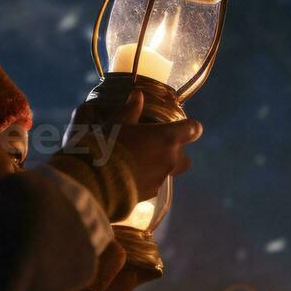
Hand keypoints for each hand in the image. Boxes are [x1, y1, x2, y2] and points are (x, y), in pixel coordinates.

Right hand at [62, 90, 201, 198]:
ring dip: (160, 166)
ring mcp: (161, 179)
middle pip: (186, 158)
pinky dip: (147, 179)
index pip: (193, 129)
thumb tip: (138, 95)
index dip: (191, 127)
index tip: (184, 125)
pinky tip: (130, 176)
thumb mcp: (117, 123)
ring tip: (139, 162)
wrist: (97, 181)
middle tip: (158, 147)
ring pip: (169, 172)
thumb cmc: (109, 145)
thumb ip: (131, 109)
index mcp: (167, 137)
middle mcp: (170, 159)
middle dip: (177, 153)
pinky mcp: (151, 195)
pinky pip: (155, 185)